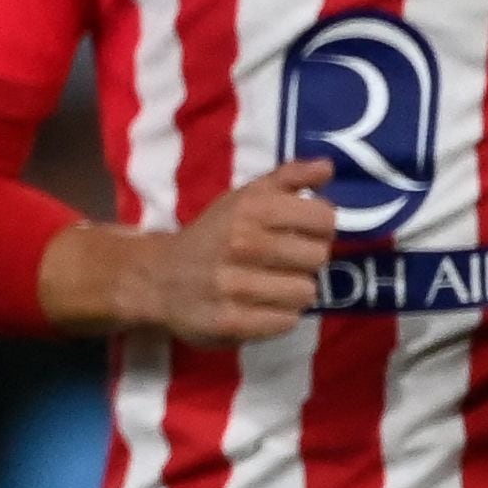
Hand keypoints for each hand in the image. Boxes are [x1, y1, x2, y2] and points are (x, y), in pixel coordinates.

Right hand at [139, 157, 335, 345]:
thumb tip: (328, 165)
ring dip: (294, 291)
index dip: (320, 227)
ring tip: (272, 285)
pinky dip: (279, 316)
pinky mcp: (230, 322)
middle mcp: (241, 244)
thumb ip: (287, 178)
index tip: (303, 231)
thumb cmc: (213, 235)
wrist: (159, 277)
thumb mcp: (243, 198)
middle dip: (306, 260)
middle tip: (284, 261)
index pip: (323, 218)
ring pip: (305, 292)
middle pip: (318, 257)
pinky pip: (286, 321)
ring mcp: (234, 285)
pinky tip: (260, 306)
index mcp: (249, 208)